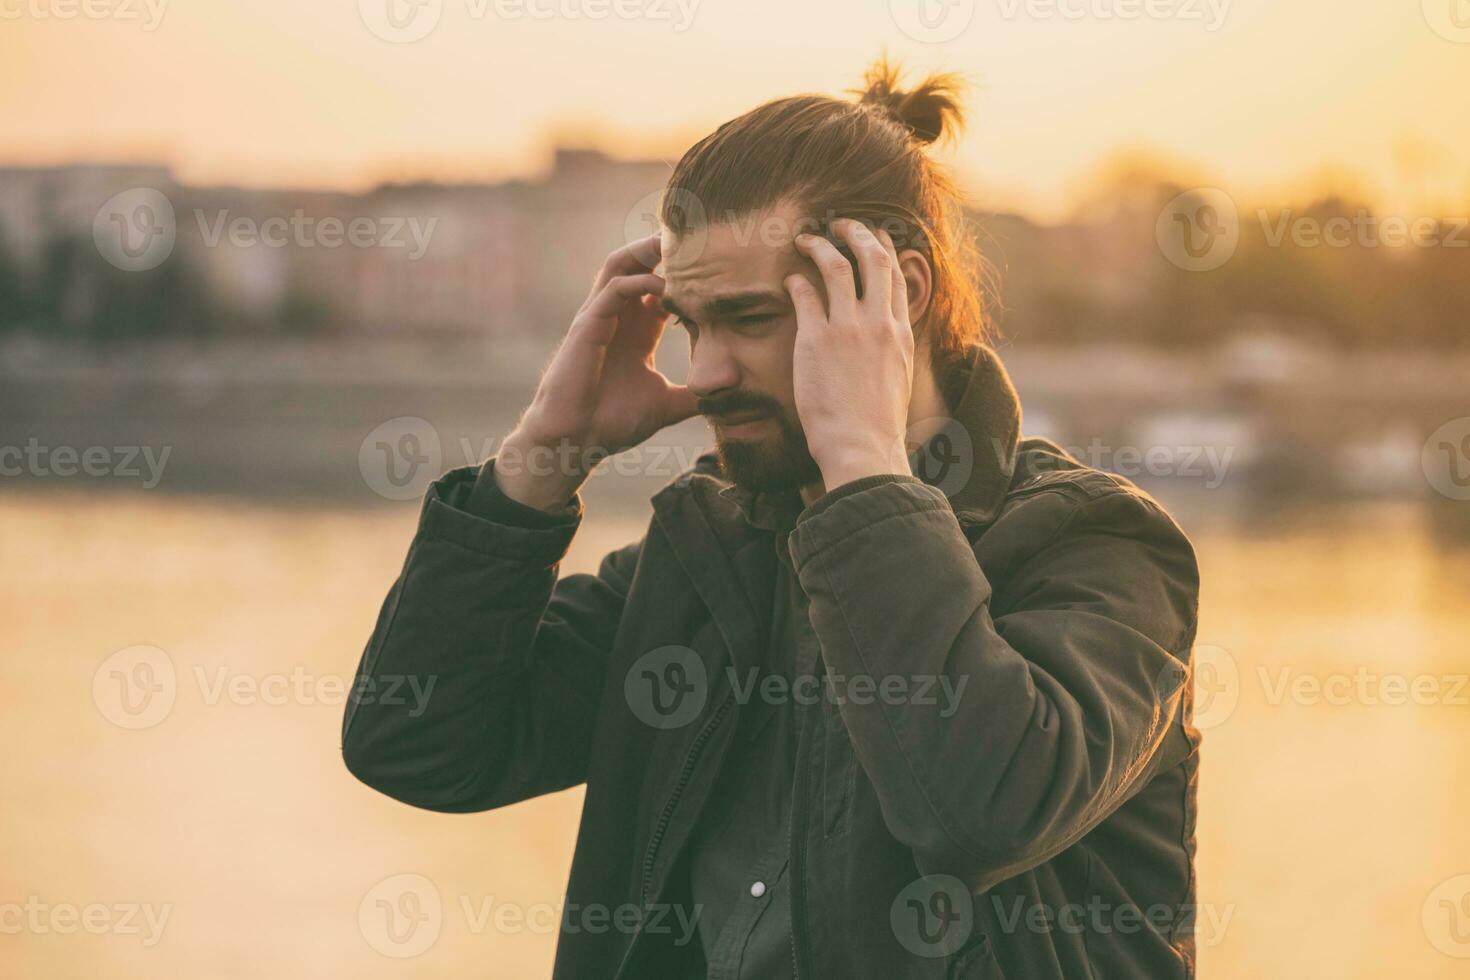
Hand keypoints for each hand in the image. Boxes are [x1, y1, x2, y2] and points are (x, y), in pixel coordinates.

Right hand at [497, 234, 697, 511]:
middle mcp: (619, 317)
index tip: (721, 268)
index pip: (663, 287)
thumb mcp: (666, 405)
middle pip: (640, 265)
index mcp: (637, 331)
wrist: (576, 442)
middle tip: (703, 239)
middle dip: (667, 249)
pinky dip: (640, 282)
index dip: (689, 275)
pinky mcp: (587, 326)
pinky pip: (613, 289)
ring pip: (621, 265)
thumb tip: (729, 396)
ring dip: (648, 251)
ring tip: (681, 243)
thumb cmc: (612, 423)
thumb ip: (694, 395)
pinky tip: (666, 286)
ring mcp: (600, 318)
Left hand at [785, 220, 914, 490]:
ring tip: (806, 238)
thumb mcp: (899, 380)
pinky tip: (788, 280)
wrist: (862, 447)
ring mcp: (847, 328)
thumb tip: (888, 342)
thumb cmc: (877, 425)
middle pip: (873, 258)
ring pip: (836, 266)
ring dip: (820, 244)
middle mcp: (878, 323)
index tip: (873, 239)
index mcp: (900, 332)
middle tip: (842, 223)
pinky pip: (804, 294)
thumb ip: (893, 351)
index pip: (896, 277)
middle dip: (857, 232)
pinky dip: (796, 281)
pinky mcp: (816, 340)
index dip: (884, 250)